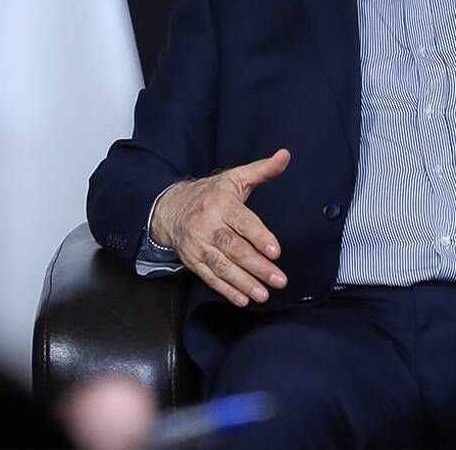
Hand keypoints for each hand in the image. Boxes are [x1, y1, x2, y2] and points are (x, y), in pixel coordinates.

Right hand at [151, 148, 289, 306]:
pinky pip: (210, 277)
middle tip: (279, 280)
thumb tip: (285, 156)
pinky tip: (242, 299)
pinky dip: (226, 290)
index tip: (276, 251)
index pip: (242, 222)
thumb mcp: (234, 178)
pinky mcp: (193, 260)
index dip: (259, 237)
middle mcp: (208, 225)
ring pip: (222, 266)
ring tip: (263, 294)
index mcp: (221, 203)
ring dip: (244, 283)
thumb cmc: (210, 193)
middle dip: (258, 266)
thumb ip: (262, 170)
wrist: (170, 208)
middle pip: (234, 248)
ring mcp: (198, 245)